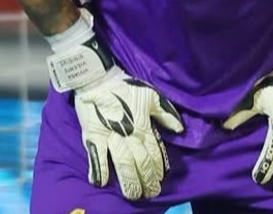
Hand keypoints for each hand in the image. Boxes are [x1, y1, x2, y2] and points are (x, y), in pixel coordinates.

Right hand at [45, 9, 183, 199]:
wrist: (96, 78)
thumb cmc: (125, 86)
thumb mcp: (152, 95)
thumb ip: (166, 114)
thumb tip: (179, 129)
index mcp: (143, 125)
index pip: (154, 152)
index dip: (158, 169)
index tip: (161, 180)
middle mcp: (129, 134)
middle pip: (140, 163)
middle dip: (147, 181)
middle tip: (150, 193)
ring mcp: (110, 137)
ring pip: (123, 164)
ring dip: (129, 182)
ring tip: (133, 194)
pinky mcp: (92, 136)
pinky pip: (96, 157)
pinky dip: (98, 171)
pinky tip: (101, 183)